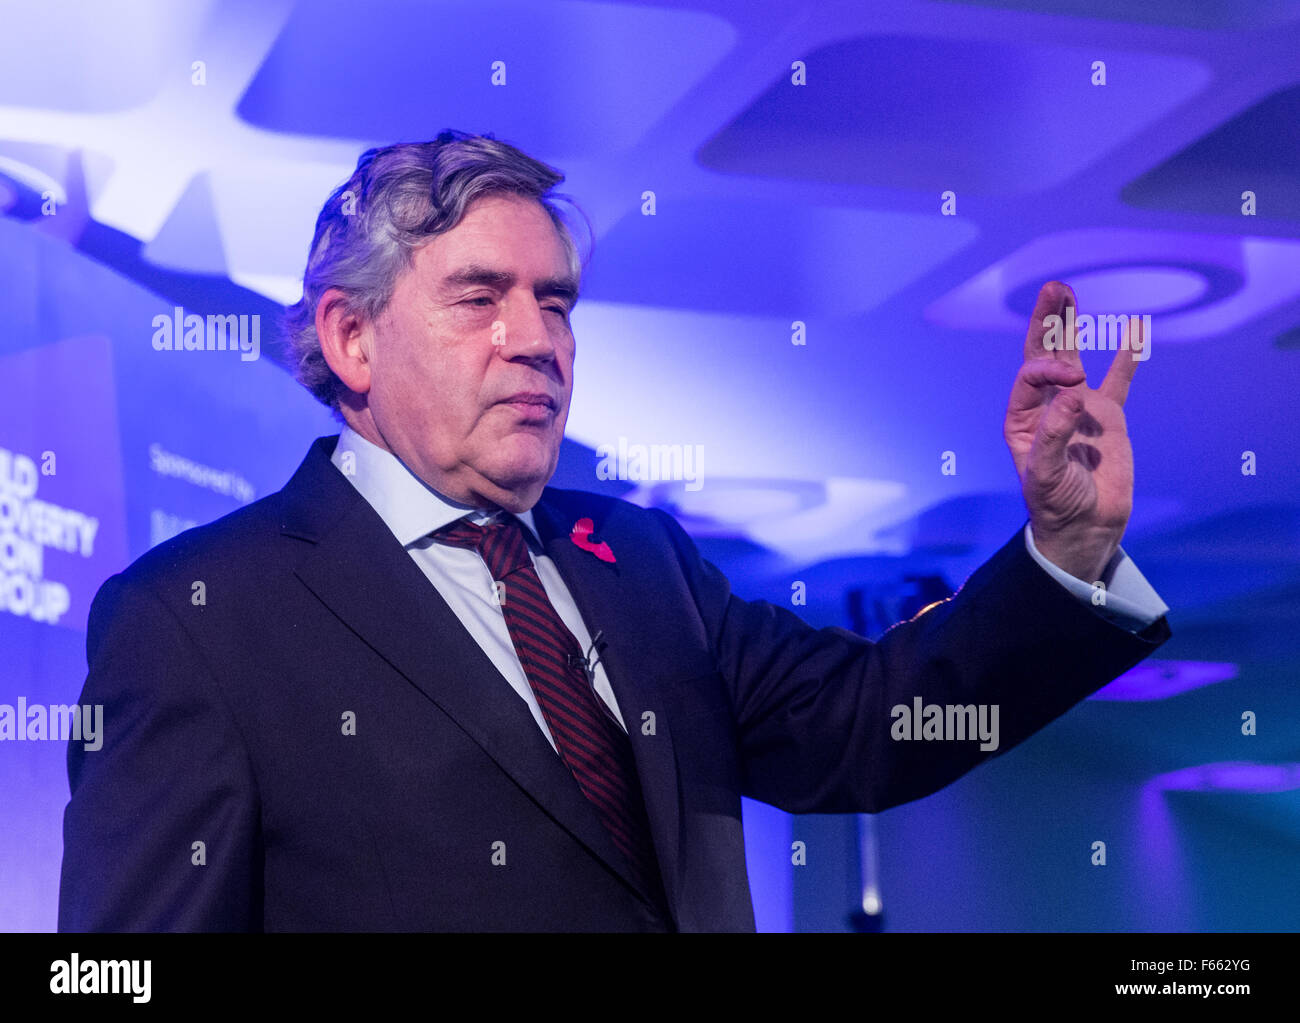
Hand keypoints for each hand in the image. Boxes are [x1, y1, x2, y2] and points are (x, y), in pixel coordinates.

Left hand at [1003, 281, 1142, 581]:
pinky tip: (1131, 331)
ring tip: (1066, 293)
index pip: (1031, 377)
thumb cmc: (1056, 503)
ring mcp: (1077, 408)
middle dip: (1048, 322)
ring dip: (1070, 327)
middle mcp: (1047, 407)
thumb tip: (1072, 395)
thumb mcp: (1046, 474)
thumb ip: (1054, 435)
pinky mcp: (1107, 417)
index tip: (1074, 382)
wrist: (1086, 526)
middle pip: (1044, 355)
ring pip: (1072, 358)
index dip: (1050, 370)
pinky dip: (1124, 357)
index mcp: (1023, 418)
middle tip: (1055, 288)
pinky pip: (1117, 380)